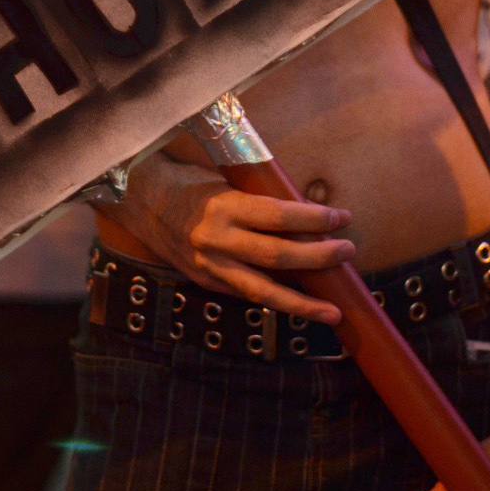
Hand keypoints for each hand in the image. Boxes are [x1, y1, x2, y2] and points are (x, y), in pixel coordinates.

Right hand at [113, 152, 354, 323]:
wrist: (141, 202)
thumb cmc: (188, 182)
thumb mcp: (223, 179)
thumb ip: (257, 198)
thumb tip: (305, 210)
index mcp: (222, 206)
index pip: (277, 216)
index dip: (313, 219)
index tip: (340, 217)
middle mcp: (216, 240)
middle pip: (277, 256)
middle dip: (318, 256)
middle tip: (348, 251)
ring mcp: (210, 267)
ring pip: (263, 292)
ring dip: (303, 303)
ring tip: (333, 311)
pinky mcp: (207, 283)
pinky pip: (247, 296)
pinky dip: (276, 303)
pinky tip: (300, 307)